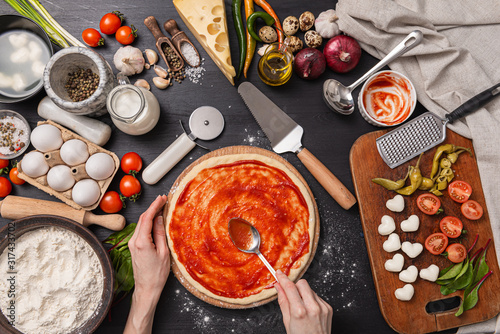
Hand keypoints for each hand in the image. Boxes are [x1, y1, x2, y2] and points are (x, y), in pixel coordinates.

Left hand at [124, 195, 169, 333]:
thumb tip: (159, 218)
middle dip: (153, 208)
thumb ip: (160, 233)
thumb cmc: (157, 274)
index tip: (162, 198)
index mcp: (141, 242)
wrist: (147, 289)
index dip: (155, 206)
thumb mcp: (164, 252)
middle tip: (163, 200)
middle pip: (143, 219)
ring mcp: (132, 244)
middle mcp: (133, 241)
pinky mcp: (133, 247)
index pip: (147, 218)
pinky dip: (148, 223)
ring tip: (161, 208)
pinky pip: (141, 231)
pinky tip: (156, 221)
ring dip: (150, 215)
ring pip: (141, 224)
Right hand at [274, 270, 332, 333]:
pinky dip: (311, 300)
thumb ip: (283, 301)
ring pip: (310, 289)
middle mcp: (313, 308)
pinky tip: (309, 311)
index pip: (290, 287)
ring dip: (303, 294)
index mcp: (300, 312)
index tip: (279, 273)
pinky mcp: (329, 308)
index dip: (283, 278)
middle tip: (290, 294)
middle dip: (295, 286)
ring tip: (301, 307)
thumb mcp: (287, 322)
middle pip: (302, 283)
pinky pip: (317, 297)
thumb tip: (278, 287)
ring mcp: (323, 307)